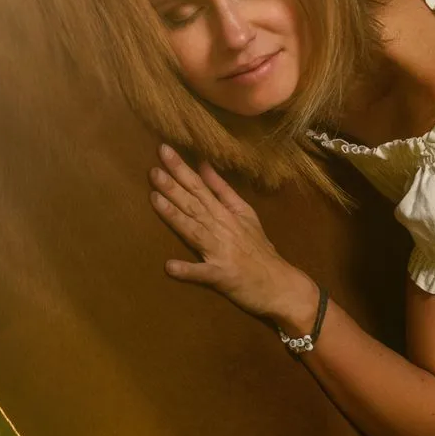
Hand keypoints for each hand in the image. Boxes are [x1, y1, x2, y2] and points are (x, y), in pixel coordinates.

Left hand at [148, 144, 300, 322]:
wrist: (281, 285)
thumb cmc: (259, 249)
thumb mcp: (245, 213)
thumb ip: (222, 190)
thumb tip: (203, 164)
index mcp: (227, 213)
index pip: (200, 187)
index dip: (182, 169)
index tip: (163, 150)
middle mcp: (223, 228)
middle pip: (194, 204)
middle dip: (173, 185)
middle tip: (153, 169)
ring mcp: (221, 252)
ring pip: (194, 230)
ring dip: (174, 215)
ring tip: (154, 199)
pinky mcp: (222, 276)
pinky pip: (202, 274)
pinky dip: (187, 270)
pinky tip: (170, 266)